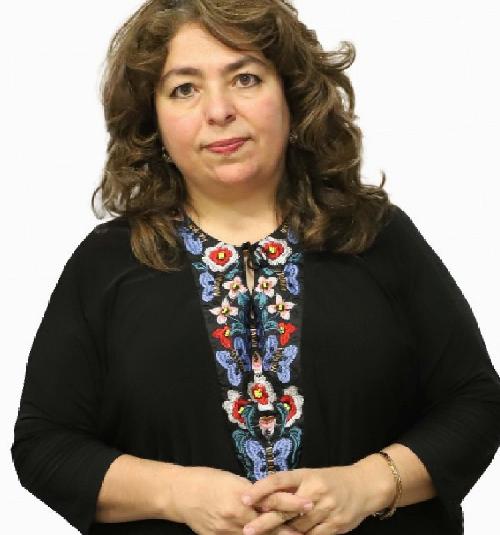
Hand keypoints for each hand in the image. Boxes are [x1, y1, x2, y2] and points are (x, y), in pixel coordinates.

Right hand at [166, 465, 310, 534]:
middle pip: (268, 526)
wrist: (180, 493)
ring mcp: (226, 532)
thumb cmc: (207, 479)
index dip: (292, 504)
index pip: (273, 502)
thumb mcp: (233, 479)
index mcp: (241, 496)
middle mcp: (236, 516)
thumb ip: (252, 491)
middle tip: (307, 532)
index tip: (309, 504)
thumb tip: (272, 497)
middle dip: (289, 531)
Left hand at [240, 466, 377, 534]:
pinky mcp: (335, 526)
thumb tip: (263, 496)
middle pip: (285, 508)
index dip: (261, 489)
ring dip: (281, 533)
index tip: (244, 497)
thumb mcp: (310, 476)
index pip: (279, 480)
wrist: (364, 486)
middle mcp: (315, 490)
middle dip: (265, 522)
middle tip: (247, 530)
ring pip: (297, 527)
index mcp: (306, 474)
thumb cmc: (331, 481)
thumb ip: (290, 486)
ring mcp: (326, 509)